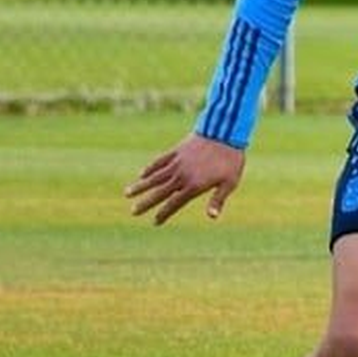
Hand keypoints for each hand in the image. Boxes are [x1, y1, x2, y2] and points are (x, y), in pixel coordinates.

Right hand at [124, 133, 245, 225]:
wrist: (224, 133)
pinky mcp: (176, 151)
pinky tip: (142, 174)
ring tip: (127, 193)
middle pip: (159, 192)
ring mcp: (177, 162)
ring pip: (155, 177)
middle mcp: (181, 175)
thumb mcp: (229, 182)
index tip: (155, 222)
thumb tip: (212, 217)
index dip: (164, 214)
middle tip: (133, 212)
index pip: (174, 203)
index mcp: (194, 185)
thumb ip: (218, 199)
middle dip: (146, 203)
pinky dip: (150, 168)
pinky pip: (159, 161)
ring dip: (141, 185)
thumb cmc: (230, 160)